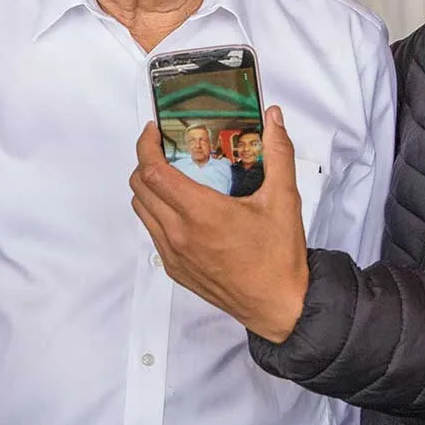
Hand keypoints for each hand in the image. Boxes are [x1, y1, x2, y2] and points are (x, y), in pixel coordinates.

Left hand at [130, 106, 310, 342]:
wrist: (278, 305)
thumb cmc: (279, 256)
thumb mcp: (284, 198)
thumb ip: (278, 152)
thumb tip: (273, 118)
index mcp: (201, 213)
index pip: (153, 172)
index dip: (146, 146)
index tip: (154, 132)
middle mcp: (180, 234)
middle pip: (140, 187)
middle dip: (146, 162)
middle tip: (165, 150)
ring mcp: (173, 254)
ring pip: (142, 210)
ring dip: (149, 188)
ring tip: (172, 177)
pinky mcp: (175, 269)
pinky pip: (152, 233)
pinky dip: (157, 213)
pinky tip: (181, 209)